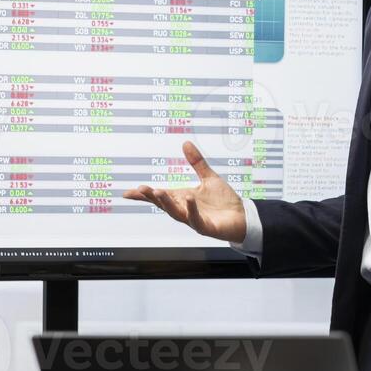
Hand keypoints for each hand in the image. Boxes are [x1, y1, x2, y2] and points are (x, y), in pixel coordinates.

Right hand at [123, 141, 246, 242]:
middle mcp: (185, 210)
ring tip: (159, 192)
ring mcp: (194, 219)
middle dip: (152, 197)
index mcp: (182, 199)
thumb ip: (196, 162)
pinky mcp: (206, 227)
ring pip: (176, 213)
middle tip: (141, 189)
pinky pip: (196, 219)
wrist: (243, 217)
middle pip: (164, 204)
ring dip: (167, 203)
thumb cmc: (224, 201)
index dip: (144, 195)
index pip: (159, 196)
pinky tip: (188, 200)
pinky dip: (191, 210)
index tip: (127, 192)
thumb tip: (185, 143)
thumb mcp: (209, 178)